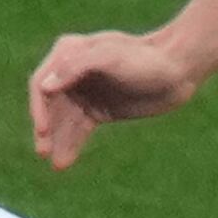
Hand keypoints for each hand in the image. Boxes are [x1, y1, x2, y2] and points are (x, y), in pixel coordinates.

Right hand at [29, 31, 204, 166]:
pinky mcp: (99, 109)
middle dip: (46, 129)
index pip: (43, 83)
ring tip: (56, 165)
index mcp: (70, 52)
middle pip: (50, 105)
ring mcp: (86, 92)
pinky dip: (72, 144)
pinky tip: (65, 161)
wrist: (179, 71)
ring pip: (64, 121)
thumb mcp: (112, 58)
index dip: (39, 108)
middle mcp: (73, 72)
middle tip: (43, 152)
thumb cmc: (146, 59)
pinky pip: (79, 129)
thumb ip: (76, 67)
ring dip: (58, 141)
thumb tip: (45, 86)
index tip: (43, 130)